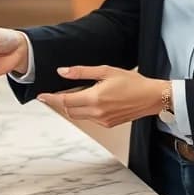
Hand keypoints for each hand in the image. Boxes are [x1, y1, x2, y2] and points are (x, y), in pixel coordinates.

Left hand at [37, 65, 168, 127]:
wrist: (152, 97)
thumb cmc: (132, 82)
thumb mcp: (105, 71)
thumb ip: (82, 72)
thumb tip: (62, 72)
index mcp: (95, 98)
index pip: (65, 101)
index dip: (51, 98)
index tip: (41, 96)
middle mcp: (97, 113)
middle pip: (69, 110)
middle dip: (61, 102)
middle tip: (57, 91)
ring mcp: (103, 120)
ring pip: (78, 115)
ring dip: (72, 106)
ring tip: (76, 93)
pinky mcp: (108, 124)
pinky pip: (89, 118)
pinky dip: (84, 110)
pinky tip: (90, 99)